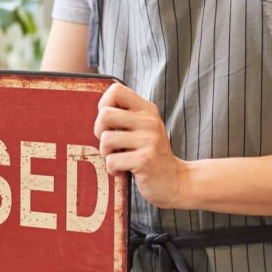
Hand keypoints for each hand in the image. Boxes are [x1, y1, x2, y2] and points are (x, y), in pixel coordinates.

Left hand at [94, 82, 188, 208]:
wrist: (175, 181)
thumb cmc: (150, 153)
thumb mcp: (143, 128)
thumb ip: (125, 115)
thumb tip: (97, 110)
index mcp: (147, 109)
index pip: (116, 90)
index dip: (104, 105)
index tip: (109, 123)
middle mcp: (149, 121)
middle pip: (104, 114)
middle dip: (99, 132)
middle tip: (111, 144)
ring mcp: (149, 140)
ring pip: (105, 139)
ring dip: (106, 153)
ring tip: (119, 158)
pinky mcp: (145, 160)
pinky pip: (111, 161)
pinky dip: (112, 169)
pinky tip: (124, 171)